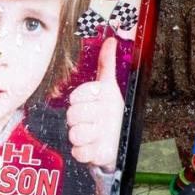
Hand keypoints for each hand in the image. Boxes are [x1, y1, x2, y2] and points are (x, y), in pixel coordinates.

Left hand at [66, 37, 123, 171]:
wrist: (122, 142)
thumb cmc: (110, 111)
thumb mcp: (108, 87)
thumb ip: (107, 64)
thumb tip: (110, 40)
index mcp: (107, 96)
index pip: (76, 96)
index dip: (77, 100)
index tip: (85, 102)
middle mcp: (108, 114)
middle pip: (72, 115)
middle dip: (76, 119)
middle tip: (86, 120)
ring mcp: (106, 134)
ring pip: (74, 134)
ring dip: (78, 136)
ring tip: (89, 134)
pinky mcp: (103, 154)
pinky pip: (78, 152)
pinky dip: (81, 152)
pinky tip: (90, 147)